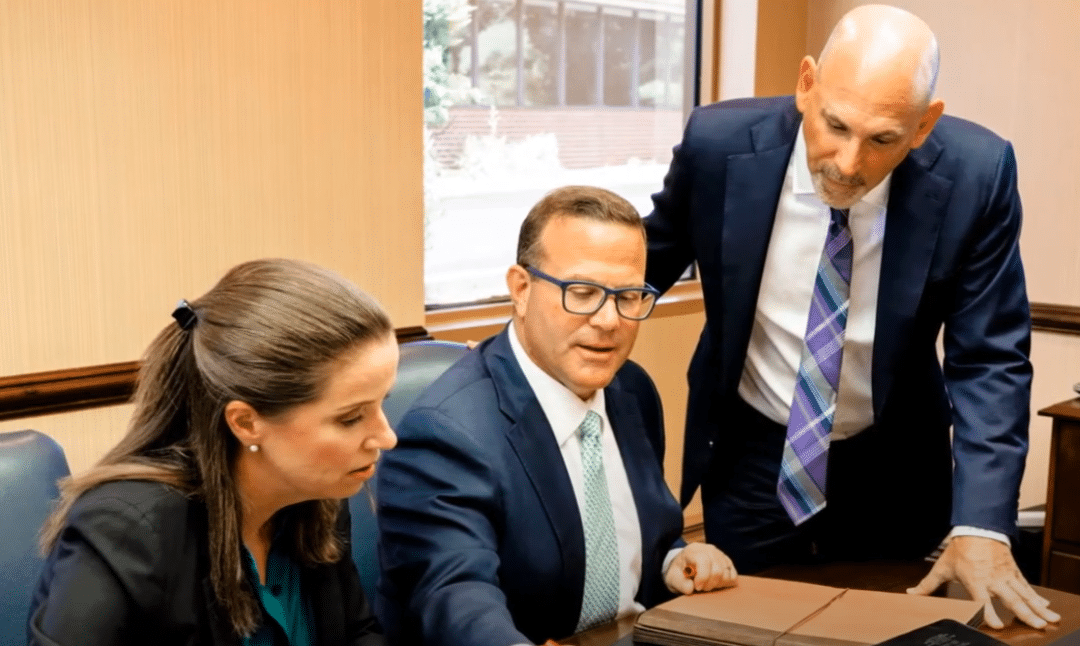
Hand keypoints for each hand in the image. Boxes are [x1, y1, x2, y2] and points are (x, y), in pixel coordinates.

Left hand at [664, 542, 737, 594]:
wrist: (683, 566)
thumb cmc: (678, 572)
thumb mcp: (673, 578)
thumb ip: (680, 583)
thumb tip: (691, 588)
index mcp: (693, 550)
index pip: (704, 560)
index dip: (703, 576)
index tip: (697, 587)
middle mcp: (708, 549)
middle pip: (717, 569)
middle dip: (710, 584)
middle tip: (701, 588)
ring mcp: (719, 554)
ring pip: (727, 574)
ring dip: (718, 584)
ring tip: (707, 584)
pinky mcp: (727, 562)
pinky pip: (733, 576)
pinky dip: (726, 583)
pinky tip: (716, 583)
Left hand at [907, 535, 1059, 628]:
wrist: (977, 528)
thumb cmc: (961, 548)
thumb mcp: (942, 567)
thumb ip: (928, 584)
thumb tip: (912, 593)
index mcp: (976, 580)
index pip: (983, 601)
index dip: (990, 614)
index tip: (997, 625)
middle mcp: (994, 580)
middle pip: (1011, 599)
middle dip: (1024, 613)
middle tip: (1035, 624)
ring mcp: (1006, 576)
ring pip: (1024, 594)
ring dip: (1037, 607)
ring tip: (1048, 618)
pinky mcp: (1013, 572)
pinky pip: (1026, 586)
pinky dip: (1037, 596)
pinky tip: (1045, 606)